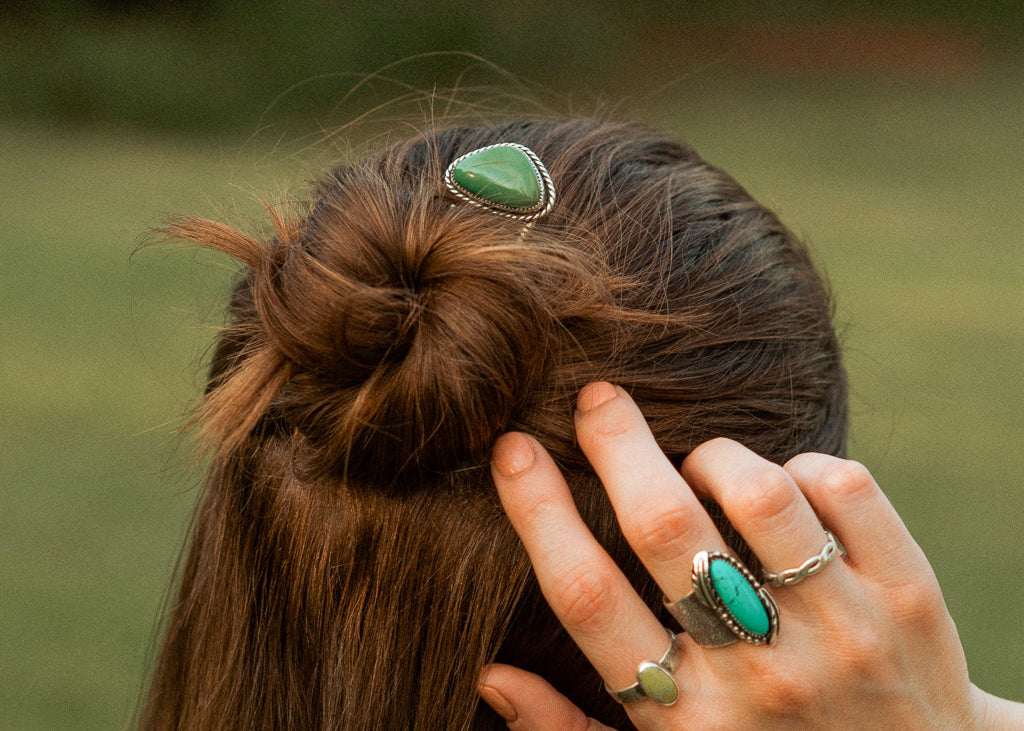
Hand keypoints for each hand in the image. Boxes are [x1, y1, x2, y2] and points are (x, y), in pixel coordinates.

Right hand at [481, 382, 1001, 729]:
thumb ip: (569, 730)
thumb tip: (487, 674)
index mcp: (686, 717)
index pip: (586, 594)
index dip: (538, 510)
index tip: (512, 450)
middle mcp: (760, 673)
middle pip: (665, 525)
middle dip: (616, 443)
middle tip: (595, 398)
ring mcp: (844, 632)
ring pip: (758, 493)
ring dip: (715, 457)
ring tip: (700, 463)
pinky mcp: (908, 599)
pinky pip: (846, 490)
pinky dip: (804, 466)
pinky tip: (786, 486)